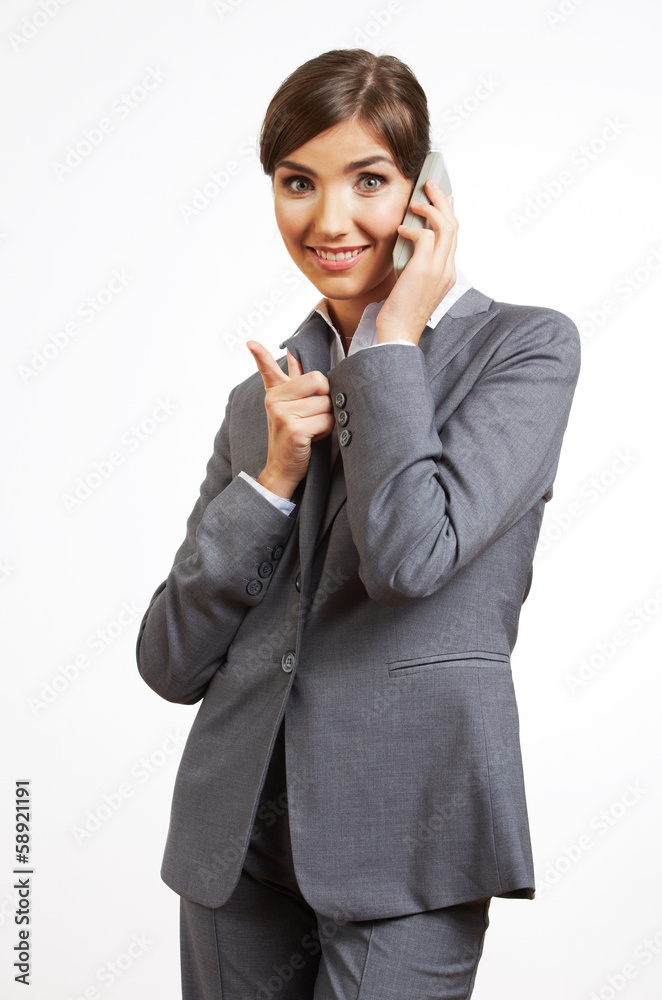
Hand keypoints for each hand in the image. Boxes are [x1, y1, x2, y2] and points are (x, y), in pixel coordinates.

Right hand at [245, 340, 334, 498]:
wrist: (282, 469)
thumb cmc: (291, 436)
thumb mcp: (288, 405)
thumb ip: (293, 378)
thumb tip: (292, 351)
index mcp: (274, 392)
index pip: (268, 368)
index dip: (260, 354)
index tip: (251, 343)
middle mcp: (275, 400)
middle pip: (318, 380)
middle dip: (326, 397)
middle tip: (314, 413)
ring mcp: (283, 415)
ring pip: (326, 403)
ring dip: (327, 418)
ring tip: (312, 429)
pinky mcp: (295, 430)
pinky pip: (327, 420)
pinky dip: (327, 430)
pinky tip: (313, 438)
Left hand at [376, 179, 457, 345]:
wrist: (398, 334)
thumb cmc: (401, 313)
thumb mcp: (412, 284)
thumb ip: (416, 264)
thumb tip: (410, 242)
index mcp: (447, 274)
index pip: (454, 236)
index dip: (449, 213)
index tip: (443, 198)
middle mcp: (448, 270)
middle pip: (454, 225)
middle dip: (442, 201)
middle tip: (431, 184)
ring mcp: (439, 270)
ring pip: (446, 226)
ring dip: (431, 208)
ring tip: (416, 201)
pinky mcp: (424, 271)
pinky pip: (425, 238)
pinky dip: (413, 229)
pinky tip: (401, 230)